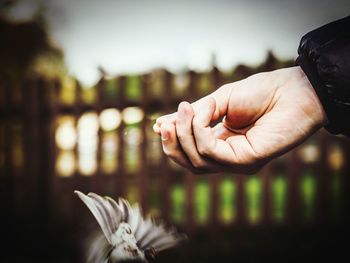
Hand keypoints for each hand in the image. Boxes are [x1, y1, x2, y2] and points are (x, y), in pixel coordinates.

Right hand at [153, 66, 326, 173]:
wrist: (293, 90)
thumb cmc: (260, 92)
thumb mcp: (218, 100)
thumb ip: (195, 115)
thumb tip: (162, 124)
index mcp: (222, 142)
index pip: (191, 152)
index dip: (172, 141)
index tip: (158, 125)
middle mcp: (229, 156)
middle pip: (191, 164)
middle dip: (173, 145)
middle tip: (165, 124)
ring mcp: (237, 162)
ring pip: (198, 161)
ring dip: (184, 136)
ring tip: (183, 112)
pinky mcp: (247, 162)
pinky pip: (212, 154)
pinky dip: (199, 135)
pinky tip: (198, 117)